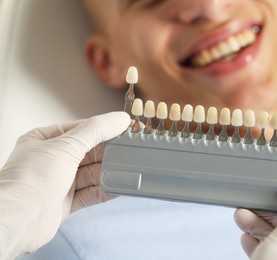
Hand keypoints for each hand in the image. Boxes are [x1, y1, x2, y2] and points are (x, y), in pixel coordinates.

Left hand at [0, 112, 129, 258]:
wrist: (18, 219)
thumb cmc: (31, 179)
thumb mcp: (67, 145)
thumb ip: (96, 131)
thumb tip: (119, 119)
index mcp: (44, 140)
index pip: (80, 129)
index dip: (103, 128)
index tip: (125, 127)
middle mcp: (51, 160)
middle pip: (88, 152)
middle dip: (108, 152)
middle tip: (131, 148)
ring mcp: (57, 182)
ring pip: (90, 174)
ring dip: (108, 172)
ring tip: (128, 168)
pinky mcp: (64, 203)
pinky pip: (90, 193)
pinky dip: (104, 189)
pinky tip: (118, 186)